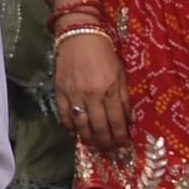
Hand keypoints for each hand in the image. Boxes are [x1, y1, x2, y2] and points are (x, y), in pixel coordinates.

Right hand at [55, 30, 130, 155]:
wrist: (79, 36)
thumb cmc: (105, 54)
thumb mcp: (121, 75)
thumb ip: (124, 99)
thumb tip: (128, 121)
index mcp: (110, 90)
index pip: (117, 123)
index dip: (120, 138)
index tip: (123, 147)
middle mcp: (92, 95)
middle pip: (100, 128)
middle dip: (106, 144)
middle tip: (110, 152)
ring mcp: (74, 94)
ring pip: (81, 125)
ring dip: (88, 139)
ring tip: (94, 146)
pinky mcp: (60, 91)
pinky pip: (64, 115)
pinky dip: (69, 127)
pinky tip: (75, 132)